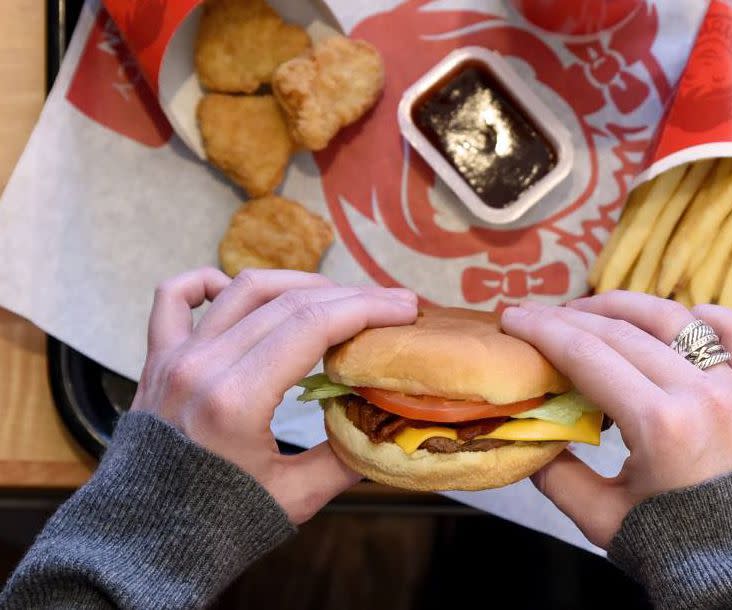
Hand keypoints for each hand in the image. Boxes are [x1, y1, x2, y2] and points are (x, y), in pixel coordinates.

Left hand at [131, 267, 417, 522]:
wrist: (142, 544)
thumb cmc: (218, 526)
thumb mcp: (296, 498)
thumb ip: (347, 456)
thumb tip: (389, 421)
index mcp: (236, 400)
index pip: (312, 325)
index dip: (366, 308)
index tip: (404, 307)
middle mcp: (202, 366)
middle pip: (288, 302)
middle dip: (349, 295)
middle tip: (389, 303)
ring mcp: (174, 358)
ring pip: (244, 289)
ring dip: (297, 283)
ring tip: (335, 296)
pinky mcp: (157, 360)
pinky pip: (175, 298)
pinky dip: (208, 282)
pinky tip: (238, 289)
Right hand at [501, 292, 731, 548]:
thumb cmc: (674, 546)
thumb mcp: (600, 517)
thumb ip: (555, 474)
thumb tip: (525, 434)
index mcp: (658, 423)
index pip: (587, 354)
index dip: (543, 330)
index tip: (513, 317)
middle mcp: (699, 391)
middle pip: (622, 331)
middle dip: (571, 316)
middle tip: (538, 316)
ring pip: (673, 318)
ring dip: (625, 306)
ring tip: (591, 311)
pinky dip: (701, 316)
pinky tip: (675, 320)